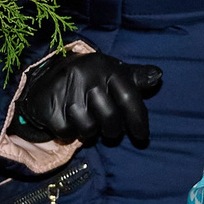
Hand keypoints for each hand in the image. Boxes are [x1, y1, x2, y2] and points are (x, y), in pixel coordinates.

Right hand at [7, 52, 163, 148]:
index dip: (138, 120)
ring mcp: (66, 92)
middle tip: (110, 130)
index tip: (142, 136)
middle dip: (113, 130)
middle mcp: (86, 77)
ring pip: (88, 128)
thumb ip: (136, 77)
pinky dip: (70, 133)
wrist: (45, 79)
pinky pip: (67, 133)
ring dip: (90, 132)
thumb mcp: (113, 74)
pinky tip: (69, 121)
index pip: (129, 98)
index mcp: (106, 68)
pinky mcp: (49, 107)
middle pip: (109, 118)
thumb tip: (158, 76)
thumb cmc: (90, 80)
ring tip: (87, 121)